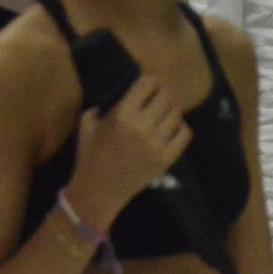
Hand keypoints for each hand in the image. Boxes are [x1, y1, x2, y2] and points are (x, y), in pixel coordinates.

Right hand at [67, 72, 192, 228]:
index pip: (148, 82)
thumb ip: (103, 103)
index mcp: (122, 115)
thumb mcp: (87, 123)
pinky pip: (185, 133)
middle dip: (161, 94)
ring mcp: (157, 144)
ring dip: (170, 110)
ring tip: (162, 114)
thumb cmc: (89, 156)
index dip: (149, 81)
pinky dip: (180, 128)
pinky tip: (170, 129)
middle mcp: (142, 127)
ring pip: (177, 113)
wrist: (98, 192)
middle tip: (156, 99)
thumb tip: (122, 89)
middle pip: (166, 95)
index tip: (146, 86)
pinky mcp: (166, 159)